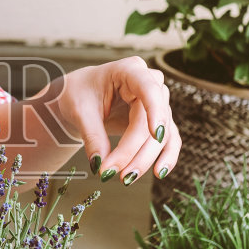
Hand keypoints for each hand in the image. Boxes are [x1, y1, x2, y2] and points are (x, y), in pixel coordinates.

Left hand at [49, 56, 179, 184]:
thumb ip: (92, 136)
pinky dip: (165, 157)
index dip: (155, 110)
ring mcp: (158, 102)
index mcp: (129, 70)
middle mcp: (150, 83)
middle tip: (112, 173)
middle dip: (133, 150)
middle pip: (150, 120)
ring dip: (145, 159)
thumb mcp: (80, 111)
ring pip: (161, 134)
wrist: (80, 97)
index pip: (149, 88)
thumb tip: (100, 164)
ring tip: (126, 178)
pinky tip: (159, 172)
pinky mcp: (158, 121)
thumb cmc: (79, 94)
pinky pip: (169, 140)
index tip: (155, 134)